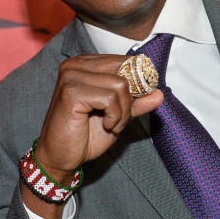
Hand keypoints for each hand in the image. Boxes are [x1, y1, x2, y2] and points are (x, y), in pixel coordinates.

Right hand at [33, 55, 163, 183]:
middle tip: (120, 118)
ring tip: (112, 124)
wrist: (61, 157)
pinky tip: (105, 125)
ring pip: (120, 85)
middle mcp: (75, 65)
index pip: (125, 61)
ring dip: (123, 111)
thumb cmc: (85, 135)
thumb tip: (159, 93)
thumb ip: (136, 102)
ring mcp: (71, 76)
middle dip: (130, 98)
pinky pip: (110, 98)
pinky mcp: (71, 92)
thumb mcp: (118, 116)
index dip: (137, 83)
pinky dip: (115, 116)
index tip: (134, 103)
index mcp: (85, 65)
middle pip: (124, 71)